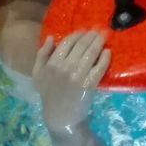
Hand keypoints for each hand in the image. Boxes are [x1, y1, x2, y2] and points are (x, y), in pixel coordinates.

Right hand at [32, 31, 109, 145]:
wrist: (61, 116)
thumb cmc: (49, 93)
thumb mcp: (38, 74)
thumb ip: (42, 55)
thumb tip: (50, 37)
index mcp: (52, 64)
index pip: (67, 42)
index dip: (78, 34)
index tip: (85, 31)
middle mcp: (65, 68)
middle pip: (82, 45)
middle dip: (92, 35)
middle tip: (99, 30)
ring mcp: (78, 75)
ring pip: (91, 53)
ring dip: (99, 41)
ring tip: (105, 35)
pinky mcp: (89, 84)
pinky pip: (100, 67)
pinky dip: (105, 58)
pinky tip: (107, 51)